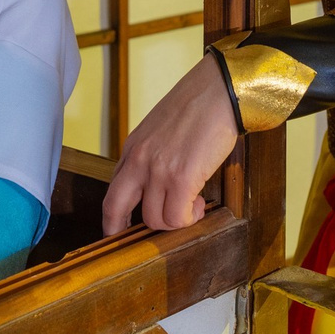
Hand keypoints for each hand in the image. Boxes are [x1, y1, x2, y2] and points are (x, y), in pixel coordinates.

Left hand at [101, 54, 239, 233]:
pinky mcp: (182, 178)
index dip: (114, 215)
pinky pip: (178, 217)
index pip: (113, 189)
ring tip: (192, 206)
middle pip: (114, 208)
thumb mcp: (161, 128)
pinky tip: (201, 203)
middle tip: (137, 243)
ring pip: (154, 219)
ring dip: (175, 221)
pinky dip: (190, 218)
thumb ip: (153, 155)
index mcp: (133, 147)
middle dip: (119, 231)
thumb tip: (159, 185)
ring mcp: (158, 169)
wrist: (222, 89)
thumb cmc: (199, 104)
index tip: (117, 228)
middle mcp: (139, 159)